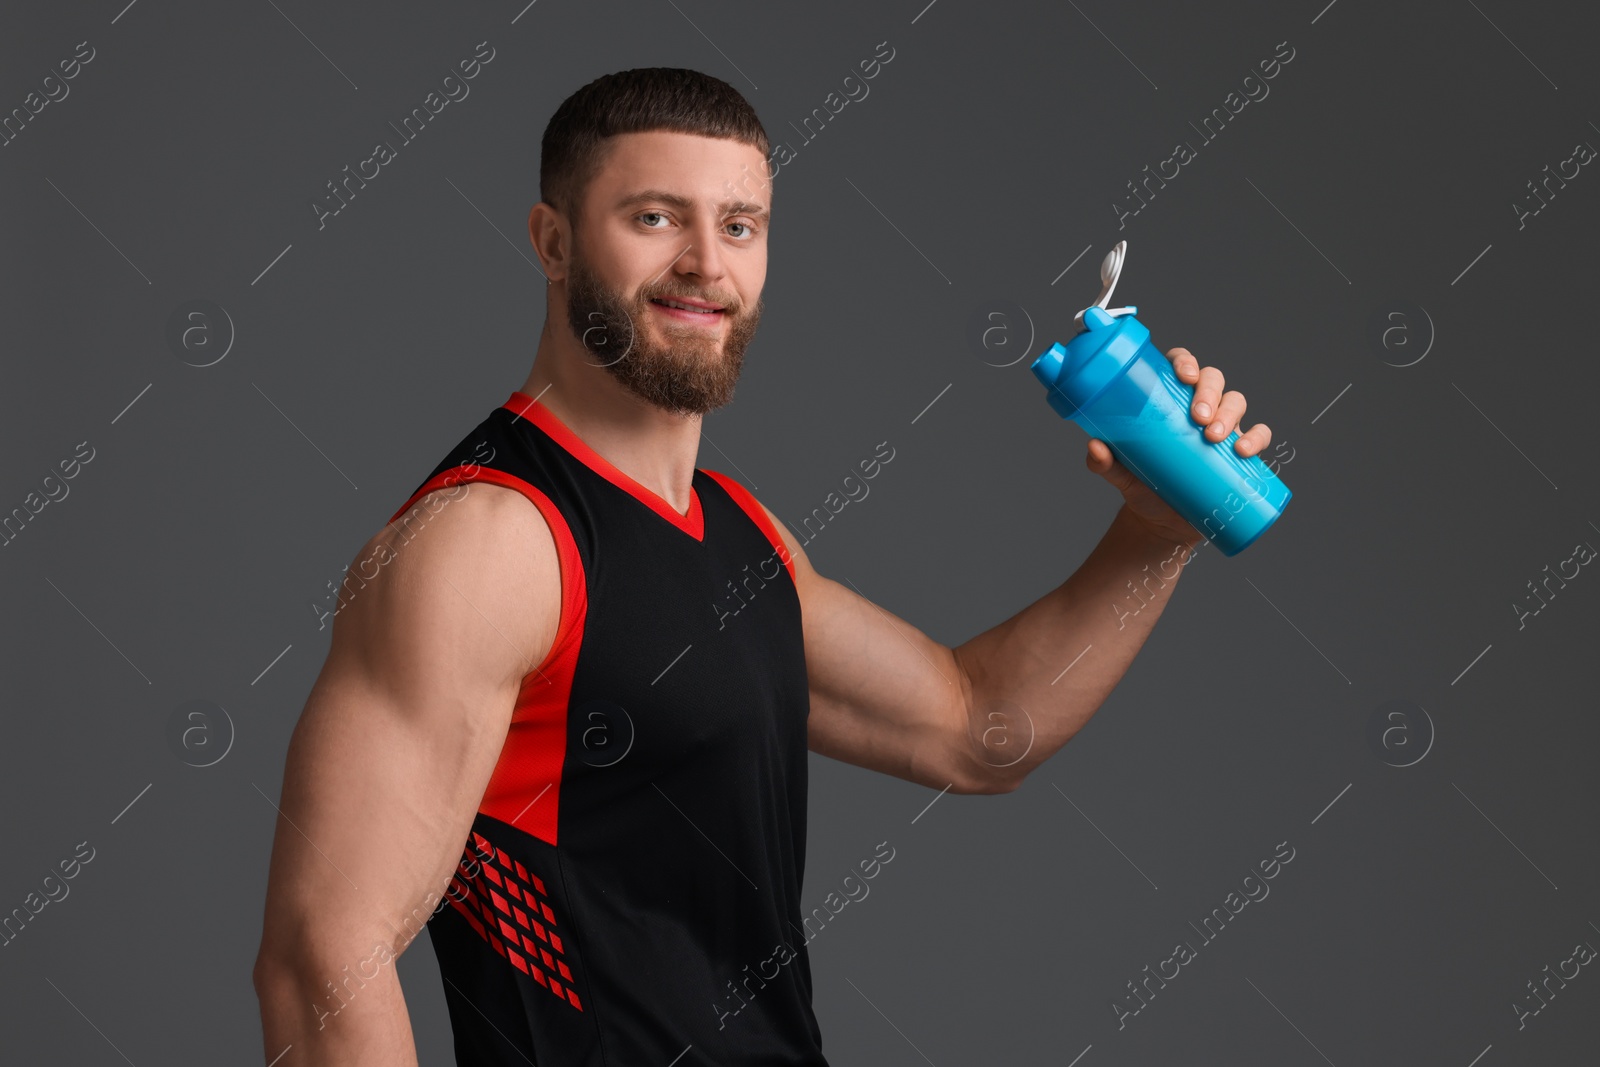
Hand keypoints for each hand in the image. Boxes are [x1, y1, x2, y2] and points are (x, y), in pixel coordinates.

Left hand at [1085, 346, 1272, 545]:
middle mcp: (1198, 407)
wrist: (1160, 523)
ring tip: (1213, 436)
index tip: (1183, 375)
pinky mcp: (1238, 452)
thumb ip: (1103, 462)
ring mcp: (1221, 427)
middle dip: (1209, 392)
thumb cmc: (1141, 485)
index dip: (1186, 361)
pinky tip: (1244, 450)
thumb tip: (1094, 447)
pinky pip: (1259, 435)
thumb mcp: (1119, 474)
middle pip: (1213, 380)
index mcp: (1169, 400)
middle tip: (1197, 417)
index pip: (1181, 366)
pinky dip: (1257, 437)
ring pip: (1236, 401)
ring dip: (1230, 413)